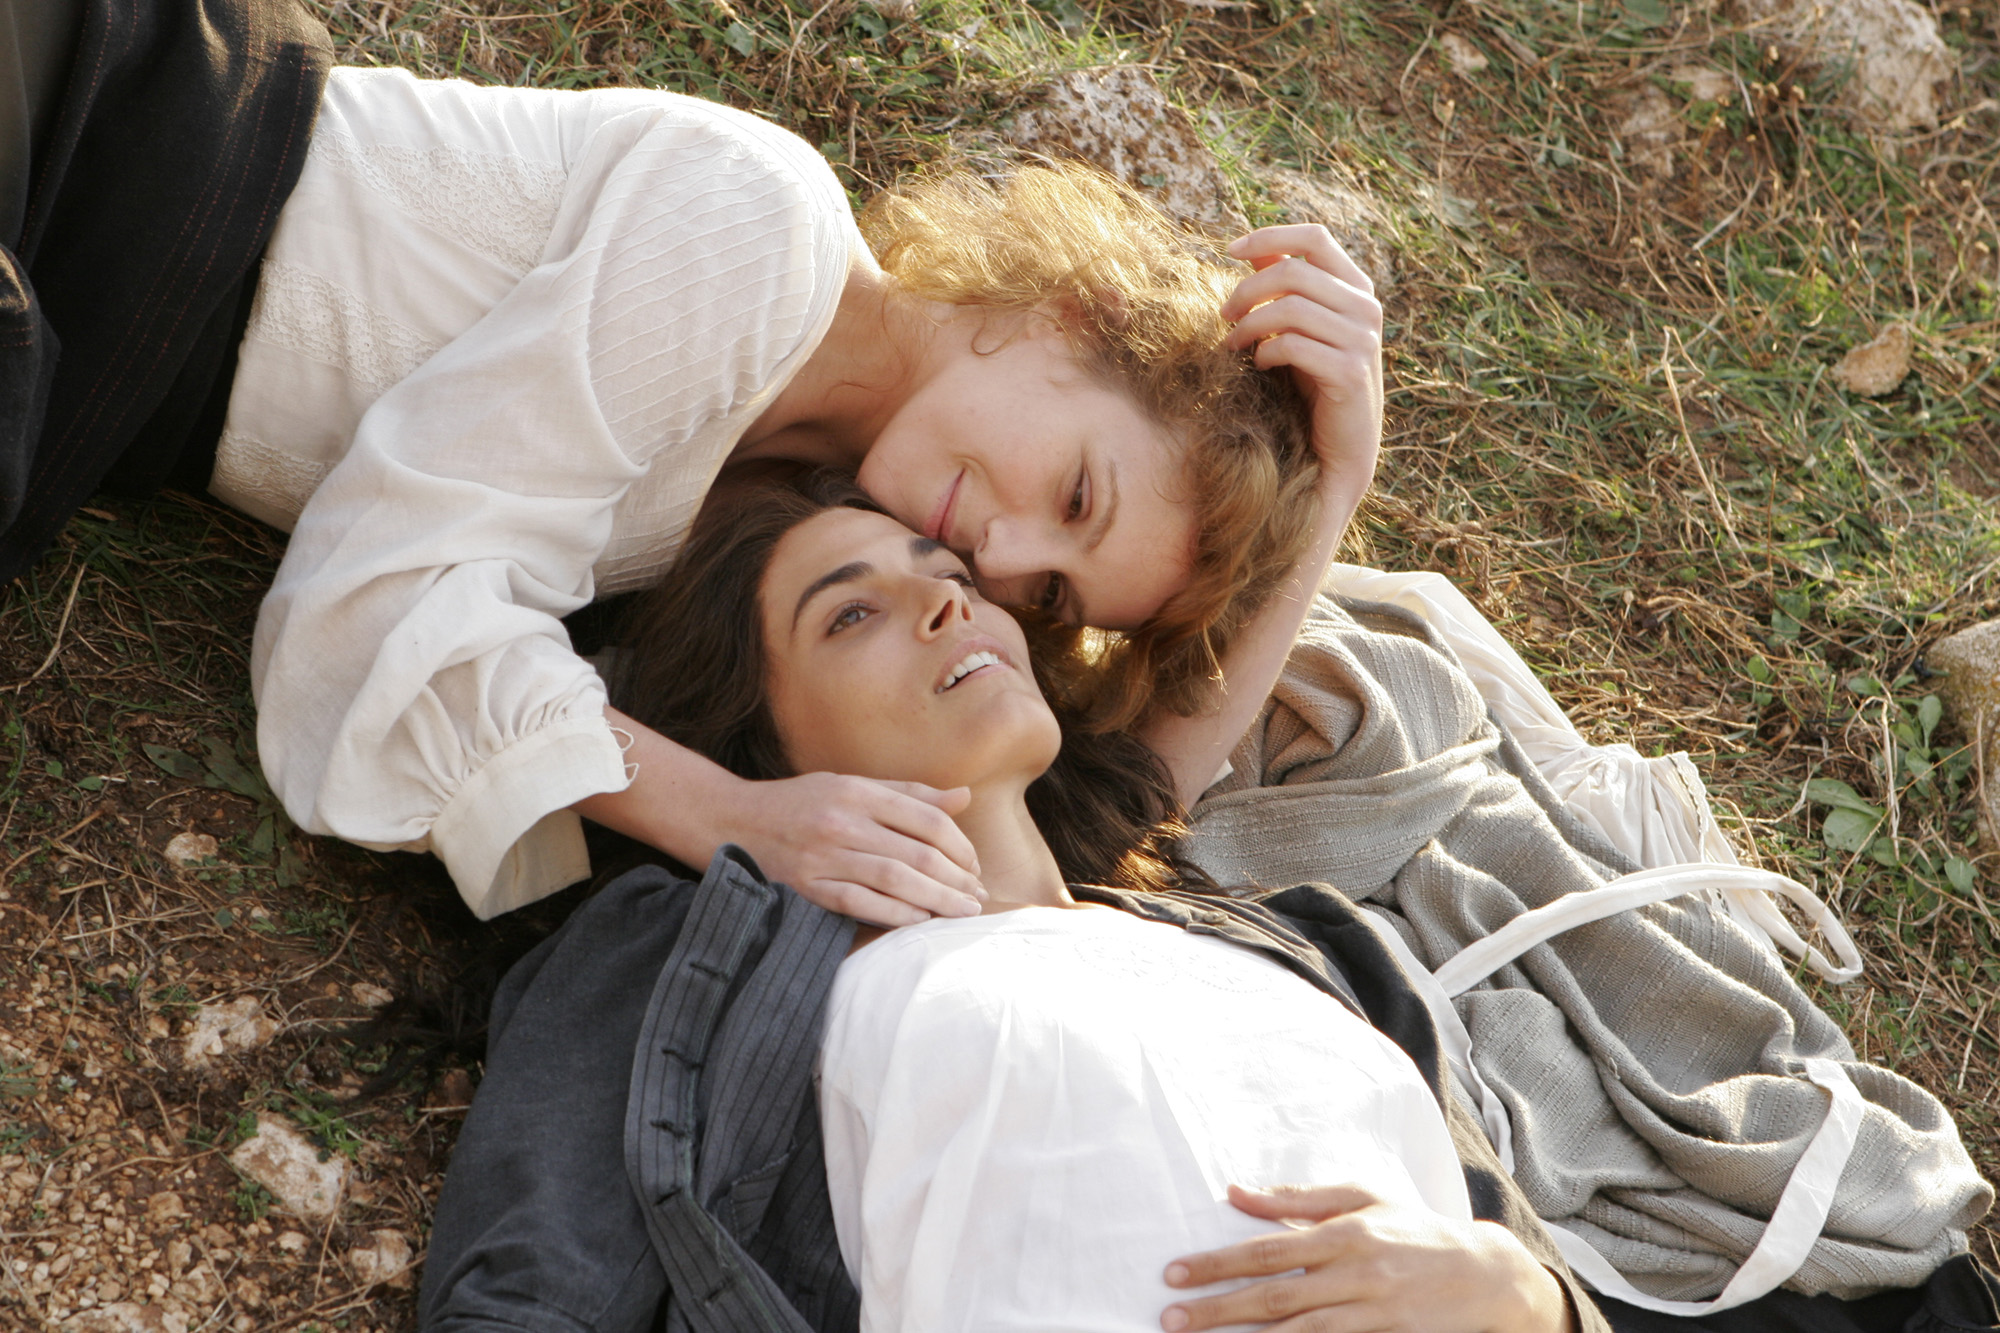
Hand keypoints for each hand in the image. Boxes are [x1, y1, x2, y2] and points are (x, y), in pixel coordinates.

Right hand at [718, 770, 985, 926]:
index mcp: (857, 792)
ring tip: (961, 911)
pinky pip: (858, 902)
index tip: (975, 866)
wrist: (730, 820)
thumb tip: (963, 798)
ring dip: (936, 899)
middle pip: (917, 853)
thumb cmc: (799, 803)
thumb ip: (908, 795)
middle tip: (978, 897)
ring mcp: (822, 855)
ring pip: (894, 879)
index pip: (927, 819)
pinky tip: (919, 920)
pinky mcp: (805, 886)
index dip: (960, 845)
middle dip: (956, 878)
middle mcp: (842, 821)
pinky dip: (894, 913)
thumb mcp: (851, 786)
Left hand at [1160, 1185, 1572, 1332]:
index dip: (1218, 1262)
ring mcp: (1374, 1311)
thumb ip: (1296, 1198)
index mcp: (1344, 1231)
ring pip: (1299, 1331)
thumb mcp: (1362, 1198)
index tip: (1175, 1274)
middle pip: (1275, 1295)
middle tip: (1170, 1318)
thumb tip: (1234, 1191)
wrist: (1487, 1274)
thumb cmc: (1414, 1229)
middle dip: (1218, 1308)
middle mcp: (1356, 1271)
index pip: (1267, 1249)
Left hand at [1221, 225, 1384, 519]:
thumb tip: (1252, 249)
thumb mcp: (1298, 329)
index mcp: (1356, 289)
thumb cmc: (1313, 385)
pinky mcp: (1349, 373)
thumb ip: (1282, 289)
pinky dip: (1266, 352)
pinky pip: (1294, 346)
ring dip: (1250, 325)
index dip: (1270, 236)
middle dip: (1247, 291)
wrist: (1337, 450)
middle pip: (1294, 272)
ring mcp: (1362, 341)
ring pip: (1290, 308)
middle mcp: (1366, 308)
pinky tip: (1260, 365)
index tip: (1229, 250)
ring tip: (1234, 344)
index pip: (1315, 238)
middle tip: (1223, 316)